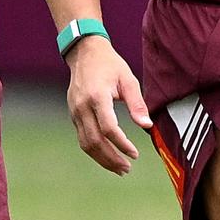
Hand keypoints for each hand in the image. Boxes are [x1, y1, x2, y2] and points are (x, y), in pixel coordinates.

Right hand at [64, 36, 151, 174]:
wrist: (85, 52)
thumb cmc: (110, 64)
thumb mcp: (127, 79)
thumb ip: (137, 103)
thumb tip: (147, 126)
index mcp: (97, 96)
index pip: (108, 128)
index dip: (122, 144)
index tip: (135, 153)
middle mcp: (82, 106)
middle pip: (95, 141)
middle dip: (111, 159)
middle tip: (127, 168)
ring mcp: (75, 111)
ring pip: (86, 144)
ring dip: (102, 159)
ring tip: (119, 168)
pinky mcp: (73, 114)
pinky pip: (82, 138)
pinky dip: (94, 150)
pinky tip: (107, 155)